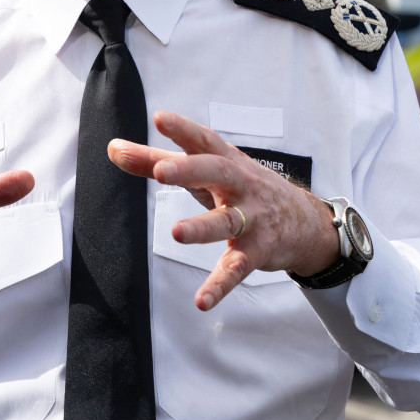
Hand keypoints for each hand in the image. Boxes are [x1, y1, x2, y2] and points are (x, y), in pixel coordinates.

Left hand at [108, 110, 337, 311]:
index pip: (203, 140)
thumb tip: (114, 148)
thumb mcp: (204, 170)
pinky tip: (201, 300)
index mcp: (225, 160)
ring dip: (202, 227)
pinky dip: (220, 285)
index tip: (159, 118)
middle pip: (216, 173)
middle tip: (161, 170)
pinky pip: (237, 268)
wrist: (305, 221)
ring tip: (177, 233)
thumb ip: (156, 160)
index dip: (183, 129)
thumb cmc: (243, 187)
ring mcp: (252, 218)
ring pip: (227, 221)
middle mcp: (240, 184)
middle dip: (189, 170)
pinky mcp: (257, 250)